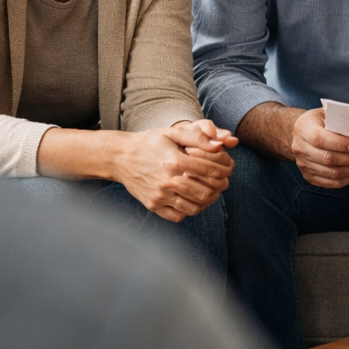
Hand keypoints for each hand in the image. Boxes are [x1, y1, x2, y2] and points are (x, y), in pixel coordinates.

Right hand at [110, 125, 234, 222]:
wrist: (119, 157)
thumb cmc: (148, 143)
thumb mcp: (172, 133)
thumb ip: (197, 136)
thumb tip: (219, 144)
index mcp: (174, 161)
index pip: (210, 170)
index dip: (225, 170)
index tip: (228, 169)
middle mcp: (167, 180)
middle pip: (206, 191)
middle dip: (220, 187)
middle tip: (223, 183)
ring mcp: (159, 195)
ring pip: (194, 207)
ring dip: (208, 201)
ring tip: (211, 192)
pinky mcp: (153, 205)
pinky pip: (178, 216)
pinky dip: (190, 211)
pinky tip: (193, 201)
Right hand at [291, 108, 348, 188]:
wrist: (300, 133)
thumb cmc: (319, 121)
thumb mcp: (327, 113)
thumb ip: (341, 120)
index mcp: (304, 129)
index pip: (320, 139)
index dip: (340, 144)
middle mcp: (300, 148)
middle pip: (328, 159)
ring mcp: (303, 165)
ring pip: (332, 173)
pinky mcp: (308, 176)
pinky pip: (331, 183)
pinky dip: (347, 179)